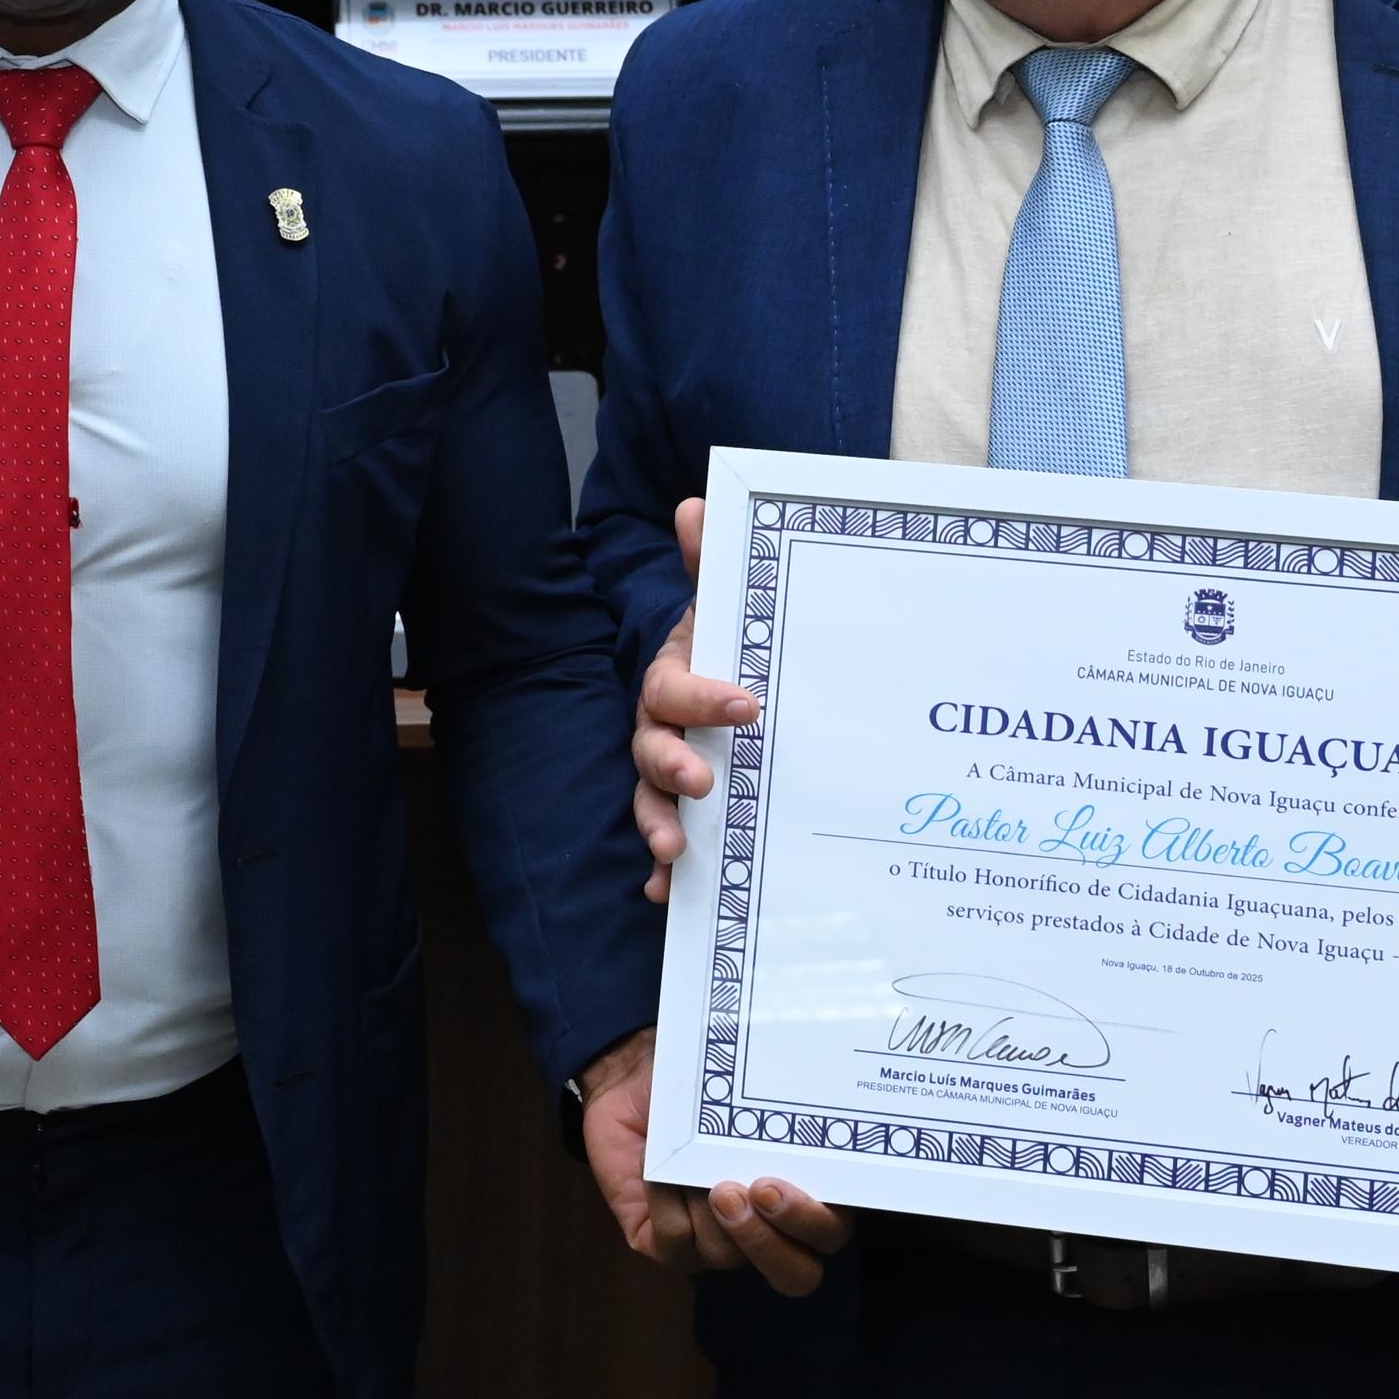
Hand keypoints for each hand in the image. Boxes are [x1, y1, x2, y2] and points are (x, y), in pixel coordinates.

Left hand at [581, 1029, 848, 1289]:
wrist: (633, 1088)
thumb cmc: (699, 1085)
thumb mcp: (735, 1086)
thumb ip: (766, 1102)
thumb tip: (784, 1093)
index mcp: (800, 1191)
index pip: (830, 1231)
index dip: (812, 1222)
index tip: (773, 1185)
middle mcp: (767, 1228)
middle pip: (796, 1275)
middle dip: (769, 1242)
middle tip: (737, 1193)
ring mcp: (717, 1243)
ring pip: (727, 1258)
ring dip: (705, 1209)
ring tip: (686, 1165)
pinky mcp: (668, 1246)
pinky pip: (675, 1242)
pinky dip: (664, 1201)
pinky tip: (653, 1166)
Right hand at [631, 497, 751, 899]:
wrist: (730, 683)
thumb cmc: (727, 647)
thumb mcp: (724, 609)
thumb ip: (712, 566)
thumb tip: (696, 503)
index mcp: (672, 681)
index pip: (673, 689)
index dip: (702, 698)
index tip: (748, 704)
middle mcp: (659, 730)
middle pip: (650, 751)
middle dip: (671, 768)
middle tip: (704, 781)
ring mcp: (666, 774)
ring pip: (650, 802)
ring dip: (658, 824)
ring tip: (677, 849)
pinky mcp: (683, 812)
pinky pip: (664, 845)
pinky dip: (661, 872)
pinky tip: (663, 896)